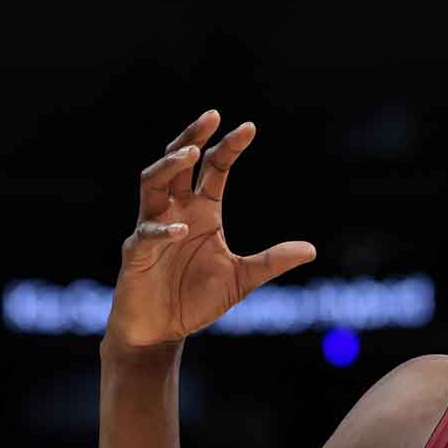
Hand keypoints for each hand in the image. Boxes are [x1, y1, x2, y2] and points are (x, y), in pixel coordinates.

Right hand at [106, 110, 316, 349]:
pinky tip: (182, 229)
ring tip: (191, 152)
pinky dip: (163, 230)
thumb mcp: (241, 280)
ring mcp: (153, 227)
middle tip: (211, 116)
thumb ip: (271, 262)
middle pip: (178, 162)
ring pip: (152, 183)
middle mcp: (176, 210)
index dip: (229, 147)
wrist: (161, 331)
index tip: (248, 128)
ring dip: (170, 165)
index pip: (214, 169)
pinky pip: (147, 233)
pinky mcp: (136, 253)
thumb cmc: (195, 301)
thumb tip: (311, 250)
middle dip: (192, 137)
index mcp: (203, 210)